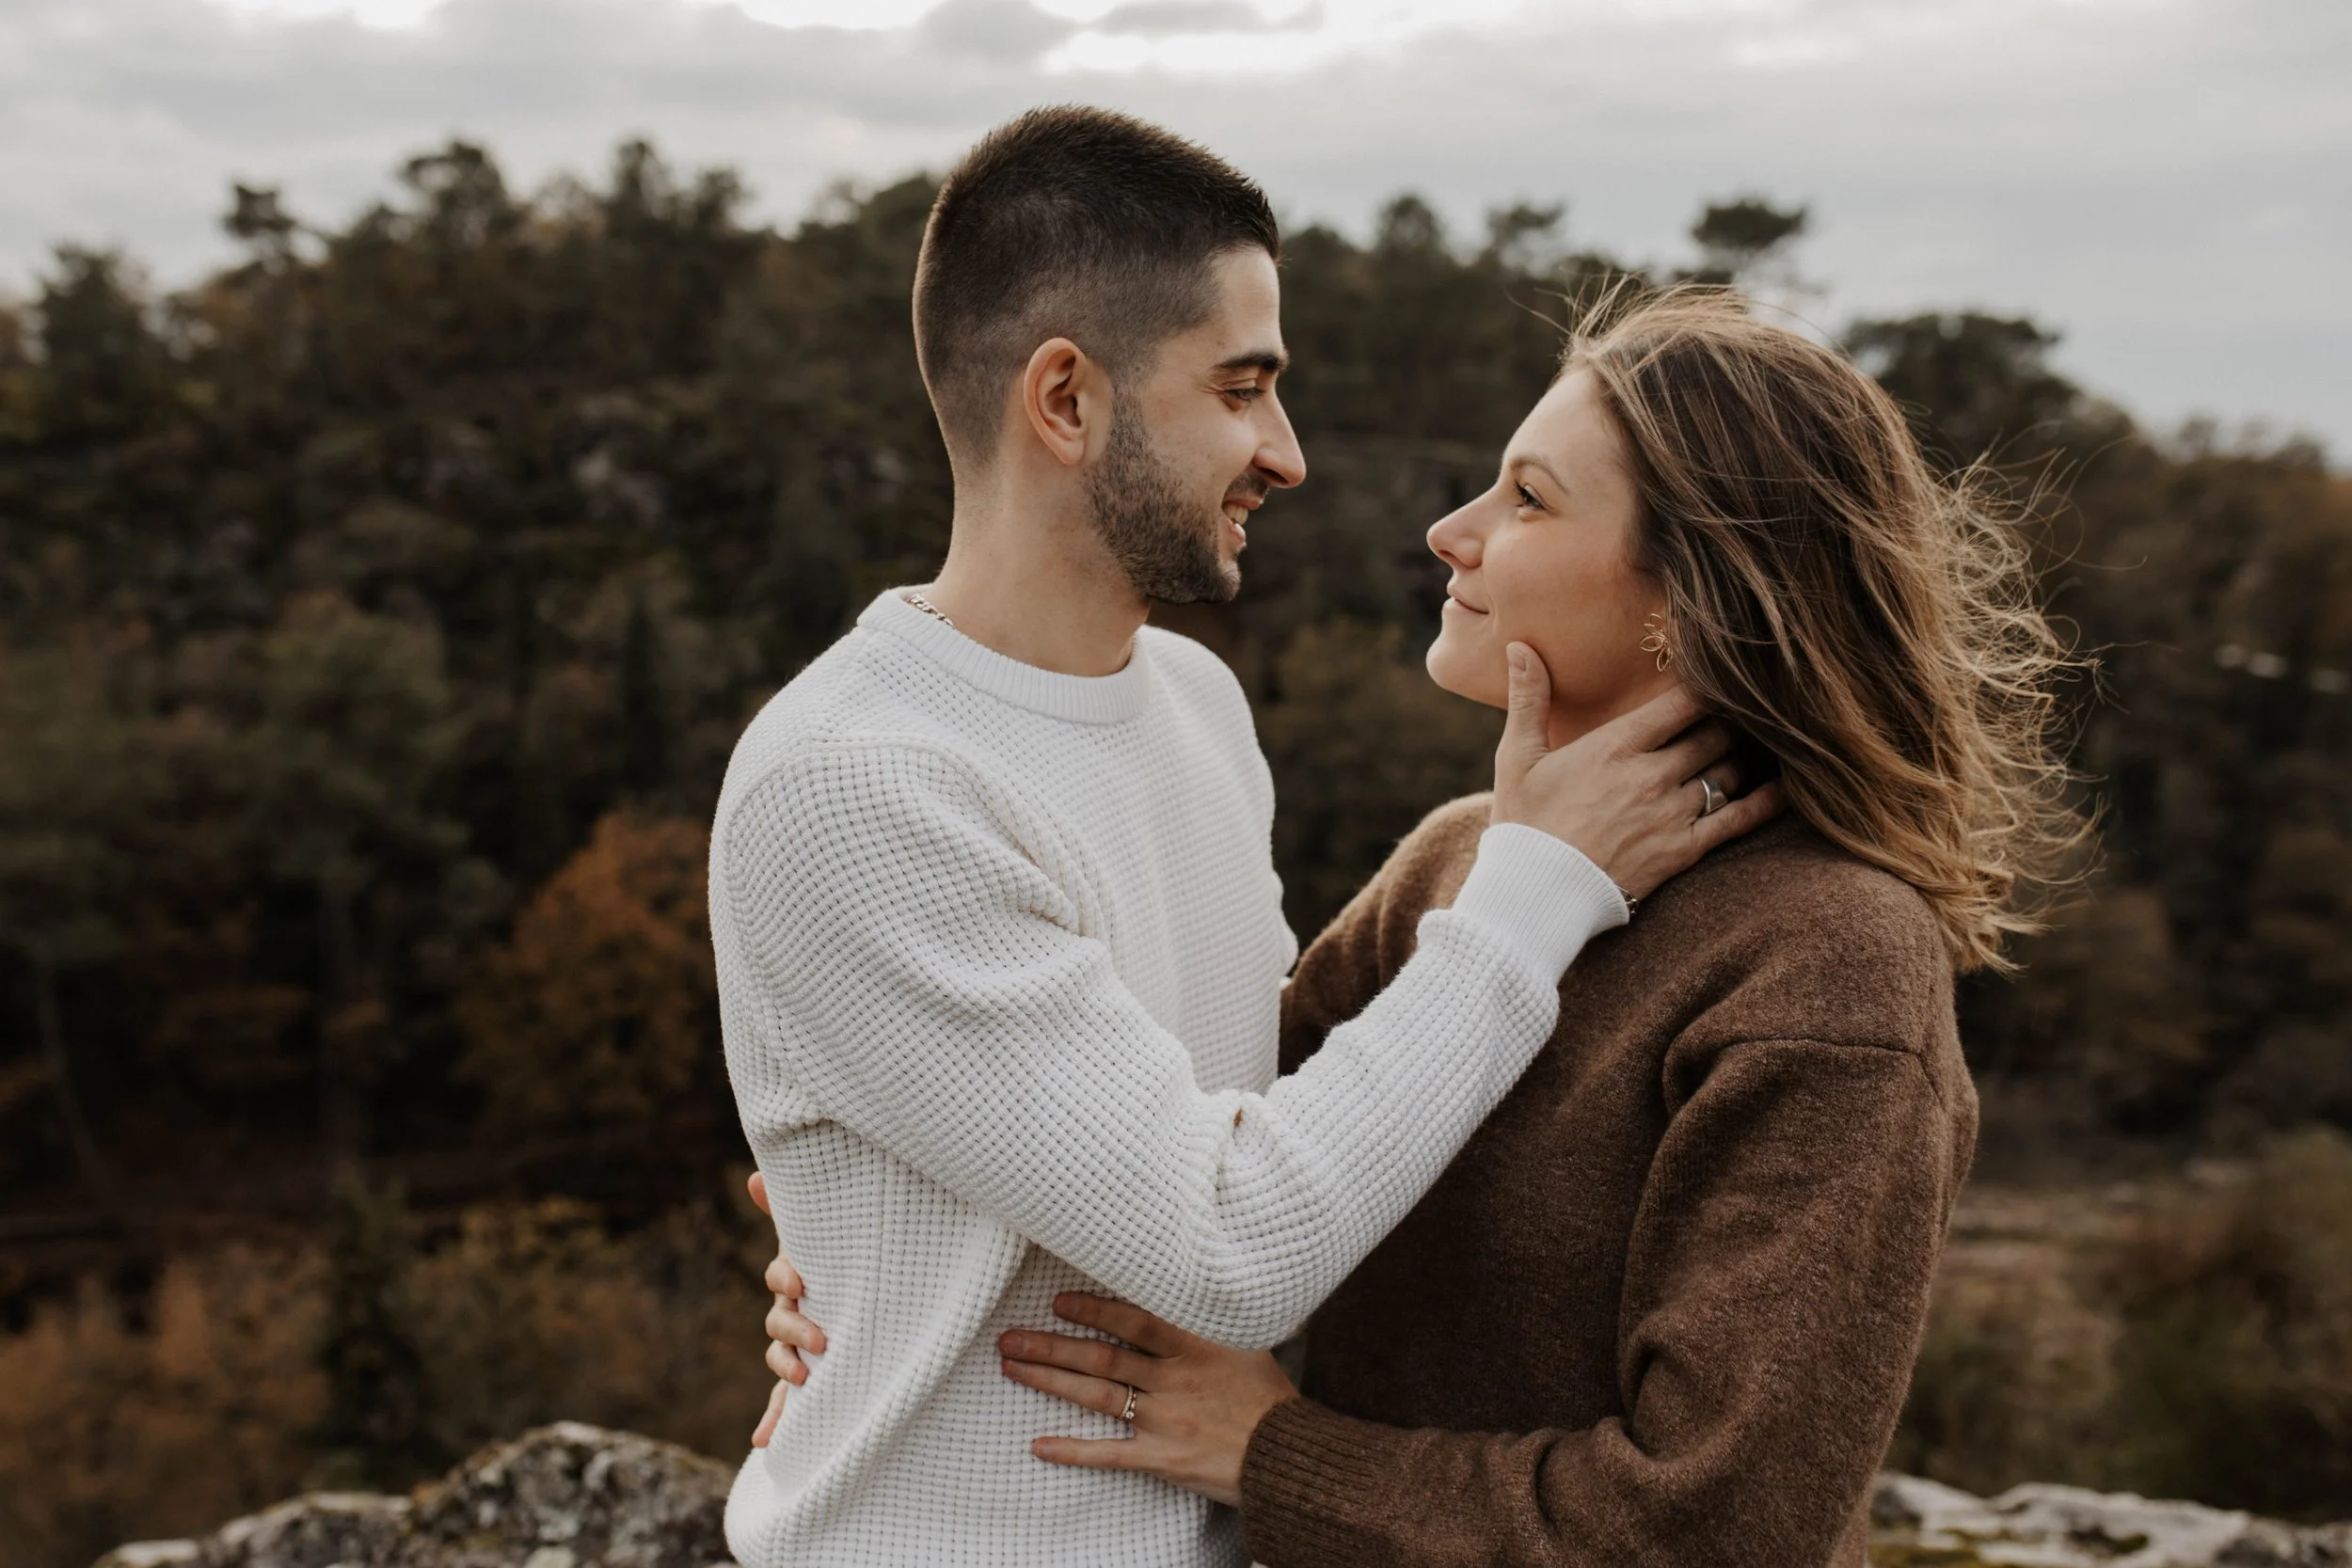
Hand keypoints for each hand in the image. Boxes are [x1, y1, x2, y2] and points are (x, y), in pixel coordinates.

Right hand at [746, 1171, 826, 1447]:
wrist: (870, 1293)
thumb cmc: (844, 1260)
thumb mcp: (826, 1236)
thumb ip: (792, 1207)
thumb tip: (753, 1175)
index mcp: (798, 1281)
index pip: (781, 1279)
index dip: (786, 1279)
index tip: (800, 1283)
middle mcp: (792, 1314)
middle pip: (779, 1323)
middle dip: (794, 1330)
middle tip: (820, 1339)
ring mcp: (798, 1347)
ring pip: (780, 1360)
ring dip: (787, 1371)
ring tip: (803, 1378)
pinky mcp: (806, 1378)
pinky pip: (784, 1403)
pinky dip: (773, 1422)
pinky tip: (764, 1443)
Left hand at [999, 1293, 1296, 1507]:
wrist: (1288, 1455)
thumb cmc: (1268, 1396)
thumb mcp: (1245, 1343)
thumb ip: (1207, 1320)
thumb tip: (1181, 1285)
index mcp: (1195, 1346)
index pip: (1135, 1319)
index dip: (1094, 1307)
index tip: (1059, 1300)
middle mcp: (1175, 1379)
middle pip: (1102, 1357)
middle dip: (1052, 1345)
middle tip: (1012, 1336)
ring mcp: (1166, 1419)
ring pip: (1097, 1396)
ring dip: (1051, 1382)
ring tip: (1013, 1369)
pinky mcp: (1163, 1458)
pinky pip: (1110, 1453)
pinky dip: (1073, 1450)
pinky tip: (1040, 1446)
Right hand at [1491, 642, 1782, 899]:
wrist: (1535, 895)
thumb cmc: (1523, 824)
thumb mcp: (1517, 758)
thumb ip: (1529, 699)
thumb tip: (1519, 646)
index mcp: (1616, 746)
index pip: (1682, 702)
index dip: (1705, 685)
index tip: (1716, 676)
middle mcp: (1652, 775)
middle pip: (1714, 733)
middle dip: (1730, 719)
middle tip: (1742, 708)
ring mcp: (1673, 814)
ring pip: (1729, 770)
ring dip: (1744, 755)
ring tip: (1756, 742)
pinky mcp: (1684, 851)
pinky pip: (1739, 819)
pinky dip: (1767, 800)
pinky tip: (1785, 786)